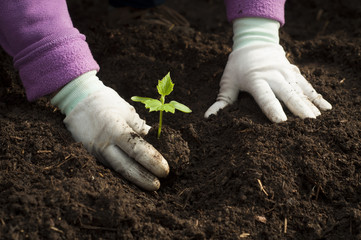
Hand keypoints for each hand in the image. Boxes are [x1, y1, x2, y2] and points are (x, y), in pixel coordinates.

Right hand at [52, 71, 168, 190]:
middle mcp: (103, 143)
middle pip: (125, 166)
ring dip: (133, 178)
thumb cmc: (106, 101)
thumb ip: (139, 126)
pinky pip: (109, 166)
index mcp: (115, 129)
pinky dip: (122, 173)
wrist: (77, 99)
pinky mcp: (90, 155)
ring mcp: (95, 151)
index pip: (137, 150)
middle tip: (158, 186)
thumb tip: (152, 138)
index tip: (165, 170)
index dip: (152, 161)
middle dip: (143, 178)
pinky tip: (132, 178)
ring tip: (148, 184)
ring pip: (116, 169)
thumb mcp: (126, 109)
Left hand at [205, 18, 330, 122]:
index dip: (273, 109)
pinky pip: (308, 85)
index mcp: (256, 80)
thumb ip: (221, 101)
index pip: (265, 96)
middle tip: (306, 125)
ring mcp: (286, 73)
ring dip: (309, 105)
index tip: (281, 122)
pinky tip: (327, 109)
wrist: (255, 43)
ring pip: (300, 90)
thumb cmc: (238, 66)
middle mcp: (273, 76)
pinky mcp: (294, 73)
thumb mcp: (228, 81)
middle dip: (297, 109)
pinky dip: (317, 97)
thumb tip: (208, 118)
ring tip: (317, 121)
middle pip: (287, 94)